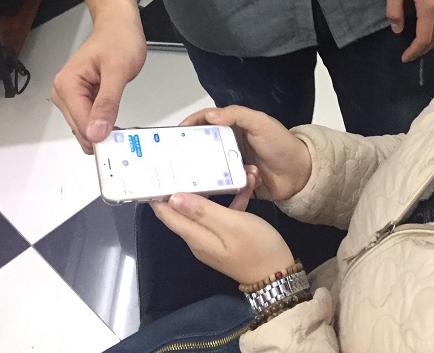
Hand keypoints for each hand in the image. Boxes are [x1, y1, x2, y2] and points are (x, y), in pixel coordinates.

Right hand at [52, 9, 146, 153]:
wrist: (119, 24)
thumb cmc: (118, 38)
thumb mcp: (118, 70)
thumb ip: (107, 102)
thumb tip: (97, 131)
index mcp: (67, 85)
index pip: (81, 124)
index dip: (100, 136)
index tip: (119, 143)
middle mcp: (63, 92)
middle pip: (81, 129)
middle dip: (103, 134)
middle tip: (126, 135)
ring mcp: (72, 96)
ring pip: (86, 127)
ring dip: (104, 129)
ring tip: (122, 122)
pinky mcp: (81, 97)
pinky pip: (91, 119)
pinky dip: (104, 122)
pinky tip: (115, 118)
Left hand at [151, 168, 294, 284]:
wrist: (278, 274)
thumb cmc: (256, 247)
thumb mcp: (231, 224)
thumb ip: (202, 211)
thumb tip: (172, 198)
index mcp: (196, 236)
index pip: (167, 214)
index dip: (157, 195)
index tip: (155, 171)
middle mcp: (199, 238)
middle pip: (184, 208)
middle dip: (189, 184)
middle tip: (188, 159)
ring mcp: (213, 238)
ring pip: (207, 207)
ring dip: (219, 188)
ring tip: (233, 167)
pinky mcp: (227, 237)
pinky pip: (224, 213)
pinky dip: (234, 198)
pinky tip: (247, 184)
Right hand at [180, 106, 312, 201]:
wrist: (300, 175)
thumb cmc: (282, 145)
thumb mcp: (262, 123)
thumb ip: (237, 115)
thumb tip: (211, 115)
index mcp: (234, 126)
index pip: (205, 121)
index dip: (189, 125)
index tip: (173, 135)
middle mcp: (229, 144)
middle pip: (201, 146)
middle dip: (187, 152)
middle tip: (172, 161)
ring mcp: (231, 164)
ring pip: (208, 167)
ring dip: (203, 172)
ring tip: (187, 179)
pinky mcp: (234, 183)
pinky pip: (220, 185)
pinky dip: (220, 186)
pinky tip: (220, 188)